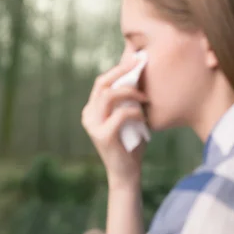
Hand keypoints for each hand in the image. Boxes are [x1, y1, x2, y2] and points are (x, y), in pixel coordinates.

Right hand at [82, 57, 148, 189]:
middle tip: (140, 66)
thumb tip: (140, 76)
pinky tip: (144, 117)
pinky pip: (121, 114)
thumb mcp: (128, 119)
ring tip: (145, 97)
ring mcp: (93, 126)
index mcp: (91, 110)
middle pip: (102, 83)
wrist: (126, 173)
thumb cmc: (130, 145)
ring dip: (130, 92)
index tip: (136, 60)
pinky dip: (135, 111)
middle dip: (122, 71)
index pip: (101, 82)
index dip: (118, 69)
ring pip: (109, 96)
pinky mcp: (103, 135)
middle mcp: (88, 116)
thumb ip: (127, 102)